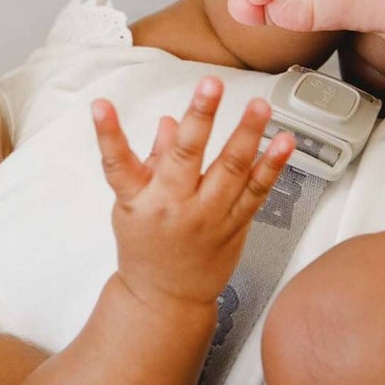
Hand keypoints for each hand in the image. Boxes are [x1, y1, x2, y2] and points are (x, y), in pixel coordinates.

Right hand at [91, 77, 293, 311]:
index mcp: (138, 200)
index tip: (101, 106)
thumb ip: (151, 161)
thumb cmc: (146, 249)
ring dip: (247, 133)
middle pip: (186, 157)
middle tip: (210, 85)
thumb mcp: (132, 206)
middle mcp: (173, 206)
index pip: (117, 163)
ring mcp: (207, 216)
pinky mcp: (234, 225)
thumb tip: (167, 123)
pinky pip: (257, 191)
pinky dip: (273, 165)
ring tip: (259, 106)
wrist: (166, 298)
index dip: (107, 133)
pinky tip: (284, 141)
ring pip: (231, 170)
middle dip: (200, 117)